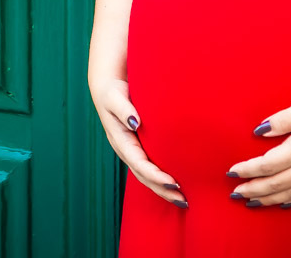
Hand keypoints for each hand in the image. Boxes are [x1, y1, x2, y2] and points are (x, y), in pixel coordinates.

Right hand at [89, 75, 187, 208]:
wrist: (106, 89)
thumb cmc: (112, 92)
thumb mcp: (115, 98)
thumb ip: (124, 109)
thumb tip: (134, 122)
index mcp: (120, 140)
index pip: (139, 164)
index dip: (155, 175)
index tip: (173, 183)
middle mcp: (125, 150)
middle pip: (144, 176)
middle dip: (162, 190)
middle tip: (184, 200)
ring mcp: (131, 151)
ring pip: (146, 176)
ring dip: (163, 189)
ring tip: (183, 200)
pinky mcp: (137, 148)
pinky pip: (149, 168)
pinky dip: (161, 179)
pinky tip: (174, 185)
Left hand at [226, 88, 290, 208]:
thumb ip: (284, 120)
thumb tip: (260, 131)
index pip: (267, 164)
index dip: (247, 170)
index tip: (231, 172)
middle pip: (275, 184)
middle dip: (253, 190)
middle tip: (235, 194)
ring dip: (269, 200)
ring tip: (252, 202)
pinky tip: (286, 203)